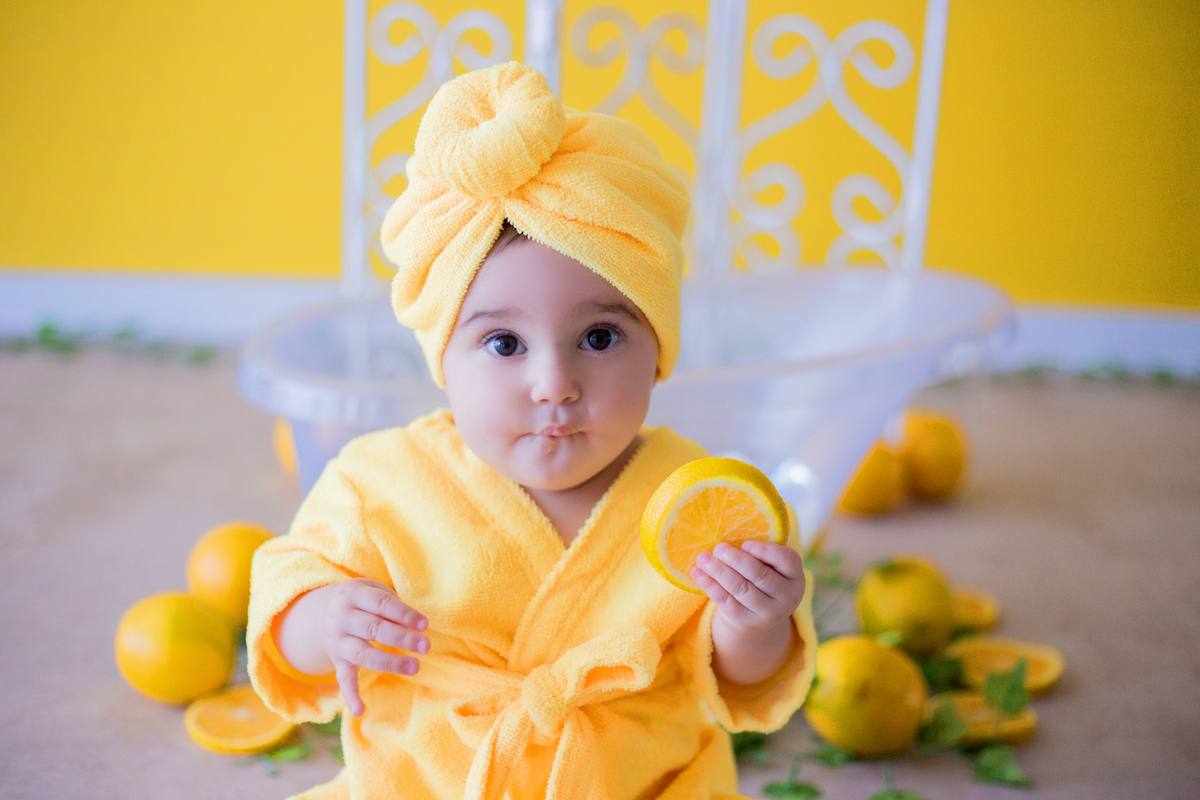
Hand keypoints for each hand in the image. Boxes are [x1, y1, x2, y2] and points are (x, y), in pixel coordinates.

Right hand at [316, 578, 428, 716]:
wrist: (322, 610)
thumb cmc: (363, 600)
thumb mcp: (373, 591)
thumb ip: (392, 605)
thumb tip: (415, 626)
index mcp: (354, 595)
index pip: (381, 604)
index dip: (404, 614)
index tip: (424, 625)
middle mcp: (342, 618)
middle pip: (374, 629)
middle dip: (401, 638)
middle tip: (425, 646)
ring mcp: (338, 641)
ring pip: (363, 654)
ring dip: (389, 662)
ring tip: (415, 667)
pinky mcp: (337, 661)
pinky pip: (343, 679)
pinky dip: (350, 695)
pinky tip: (360, 711)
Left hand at [691, 541, 805, 683]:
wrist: (759, 618)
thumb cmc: (763, 580)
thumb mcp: (772, 568)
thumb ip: (760, 554)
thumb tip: (728, 535)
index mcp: (795, 577)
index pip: (787, 560)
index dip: (765, 551)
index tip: (745, 543)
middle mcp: (786, 597)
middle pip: (759, 575)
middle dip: (736, 560)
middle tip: (718, 547)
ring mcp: (767, 613)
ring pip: (740, 589)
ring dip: (719, 571)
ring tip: (703, 558)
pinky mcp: (746, 622)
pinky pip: (726, 601)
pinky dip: (710, 585)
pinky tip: (698, 573)